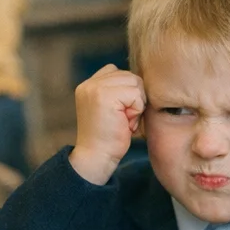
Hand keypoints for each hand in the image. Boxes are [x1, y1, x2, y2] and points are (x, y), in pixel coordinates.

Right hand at [69, 64, 144, 184]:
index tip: (119, 113)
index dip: (127, 92)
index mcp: (88, 85)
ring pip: (135, 83)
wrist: (97, 157)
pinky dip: (137, 111)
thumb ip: (118, 91)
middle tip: (123, 119)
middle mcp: (89, 83)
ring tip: (124, 120)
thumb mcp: (111, 108)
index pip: (117, 71)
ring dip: (136, 104)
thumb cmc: (109, 138)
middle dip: (134, 98)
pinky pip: (136, 94)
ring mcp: (95, 88)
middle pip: (130, 76)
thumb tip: (141, 79)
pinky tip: (126, 123)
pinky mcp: (105, 95)